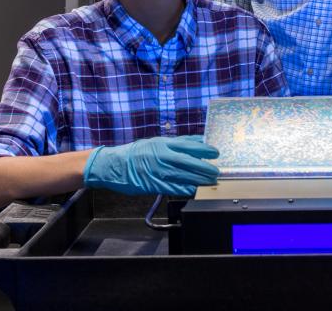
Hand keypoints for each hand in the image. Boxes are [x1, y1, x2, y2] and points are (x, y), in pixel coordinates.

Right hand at [83, 135, 219, 195]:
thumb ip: (177, 143)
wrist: (114, 164)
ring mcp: (157, 171)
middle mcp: (162, 156)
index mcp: (164, 144)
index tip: (215, 152)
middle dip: (204, 167)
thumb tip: (198, 141)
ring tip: (211, 181)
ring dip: (198, 179)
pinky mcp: (153, 184)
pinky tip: (194, 190)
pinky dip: (184, 189)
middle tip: (217, 171)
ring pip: (182, 175)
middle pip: (188, 162)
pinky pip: (172, 187)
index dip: (204, 149)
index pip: (189, 145)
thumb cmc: (137, 152)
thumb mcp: (157, 142)